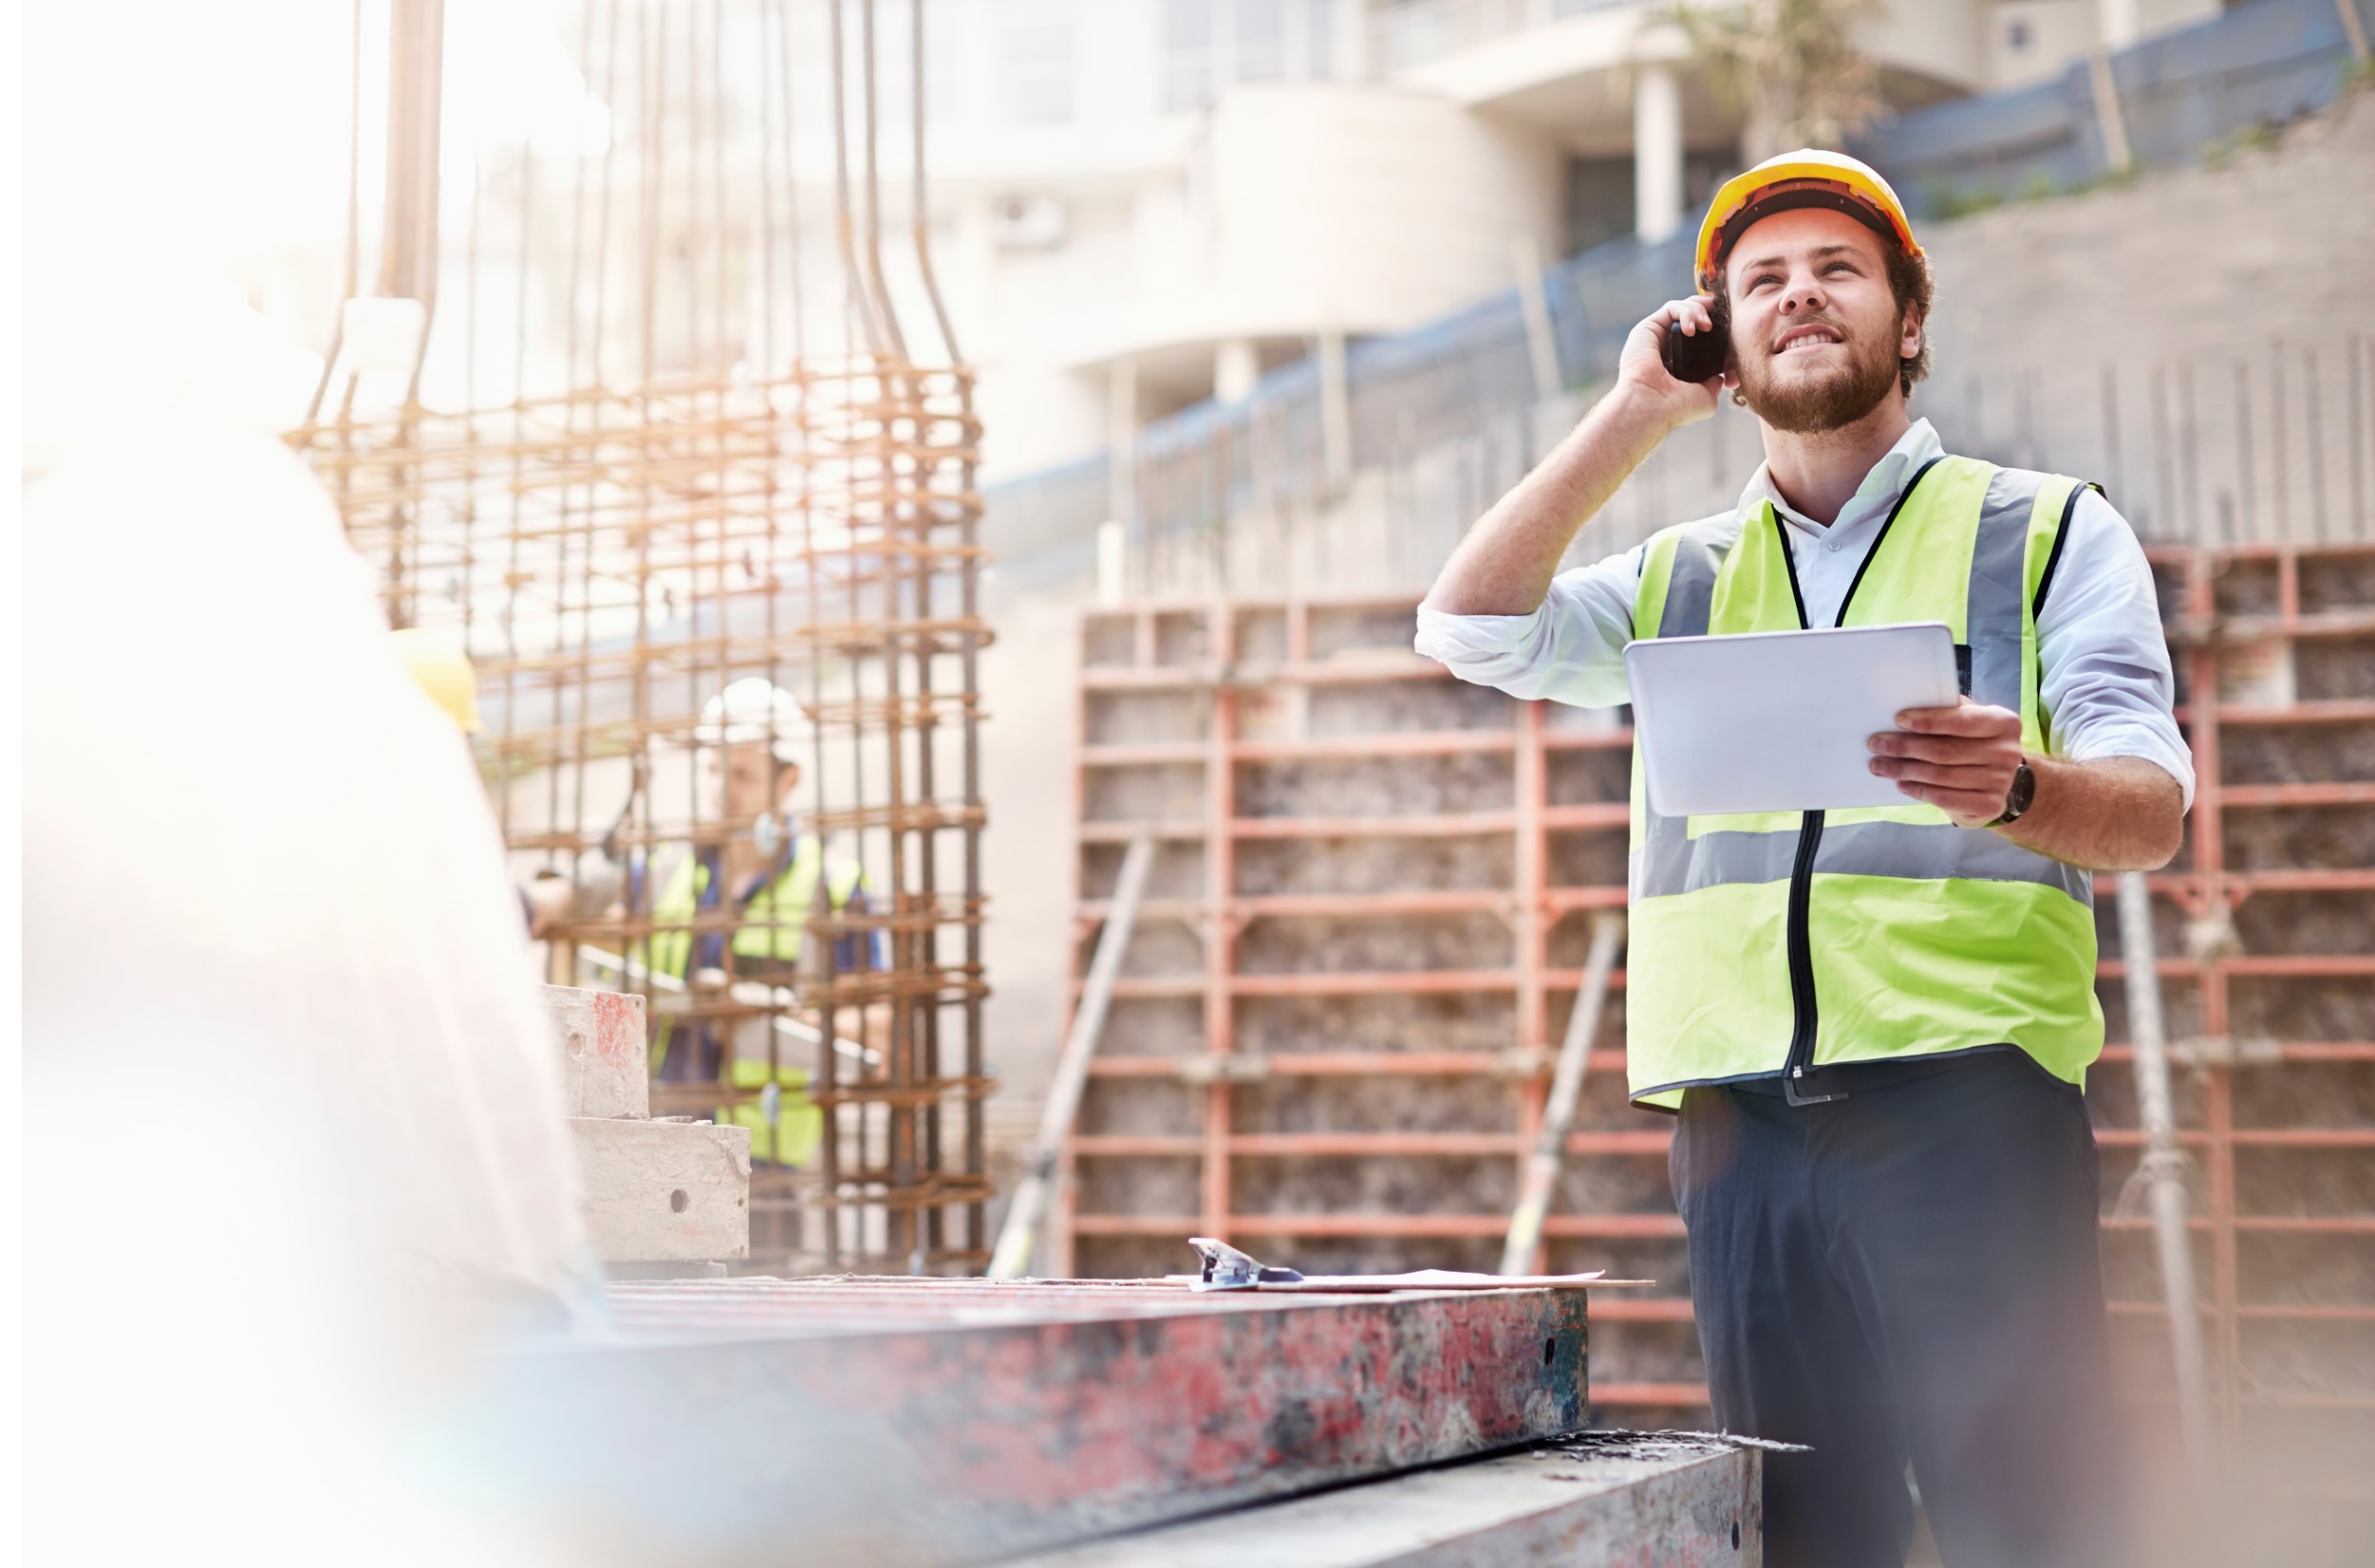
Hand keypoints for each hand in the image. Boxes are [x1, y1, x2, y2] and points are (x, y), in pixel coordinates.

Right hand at [1614, 296, 1727, 429]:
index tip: (1733, 357)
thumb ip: (1714, 384)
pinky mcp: (1647, 328)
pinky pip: (1672, 307)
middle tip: (1725, 322)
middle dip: (1714, 316)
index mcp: (1682, 366)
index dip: (1724, 340)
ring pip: (1685, 308)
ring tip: (1707, 326)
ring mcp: (1658, 338)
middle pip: (1696, 319)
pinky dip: (1687, 312)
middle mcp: (1669, 349)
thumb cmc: (1676, 407)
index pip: (1706, 342)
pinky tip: (1692, 329)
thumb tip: (1721, 376)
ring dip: (1701, 311)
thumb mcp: (1707, 398)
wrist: (1651, 405)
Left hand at [1868, 698, 2025, 826]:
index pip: (1961, 721)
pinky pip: (1946, 798)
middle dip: (1905, 747)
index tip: (1899, 719)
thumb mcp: (1973, 724)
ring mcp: (2001, 781)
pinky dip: (1919, 790)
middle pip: (1945, 750)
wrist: (2000, 783)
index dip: (1928, 721)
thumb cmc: (1976, 745)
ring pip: (1941, 775)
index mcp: (2004, 723)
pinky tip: (1902, 784)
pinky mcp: (1991, 805)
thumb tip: (1910, 702)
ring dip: (1905, 770)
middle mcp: (2007, 752)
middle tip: (1877, 744)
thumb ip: (1952, 713)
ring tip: (1880, 765)